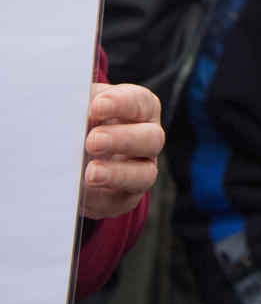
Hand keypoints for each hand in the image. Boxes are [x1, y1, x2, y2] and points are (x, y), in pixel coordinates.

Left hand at [81, 82, 162, 220]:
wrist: (74, 158)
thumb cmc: (82, 123)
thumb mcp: (80, 107)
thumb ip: (78, 103)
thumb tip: (65, 103)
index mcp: (139, 110)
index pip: (139, 102)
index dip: (121, 103)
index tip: (96, 106)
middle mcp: (147, 139)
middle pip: (151, 138)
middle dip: (122, 139)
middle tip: (92, 141)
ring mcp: (141, 169)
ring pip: (145, 174)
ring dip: (117, 173)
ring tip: (90, 173)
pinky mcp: (126, 197)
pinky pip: (120, 200)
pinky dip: (100, 197)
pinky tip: (82, 191)